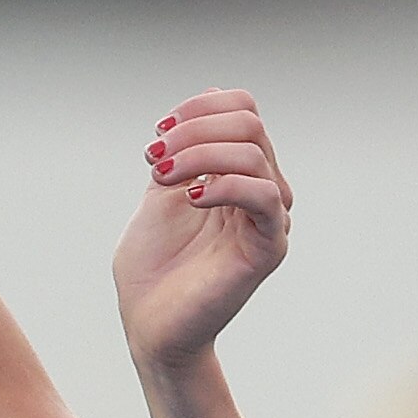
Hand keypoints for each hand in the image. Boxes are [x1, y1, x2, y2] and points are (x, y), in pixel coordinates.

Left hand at [116, 89, 291, 372]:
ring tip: (161, 176)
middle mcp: (261, 191)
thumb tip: (211, 93)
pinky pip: (266, 197)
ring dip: (199, 155)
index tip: (157, 133)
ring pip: (253, 154)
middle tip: (153, 157)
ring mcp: (268, 220)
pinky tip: (190, 198)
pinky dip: (225, 185)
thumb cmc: (153, 266)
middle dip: (194, 130)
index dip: (200, 108)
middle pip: (249, 124)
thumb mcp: (162, 188)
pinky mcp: (268, 248)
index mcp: (238, 173)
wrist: (149, 323)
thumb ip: (185, 147)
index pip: (243, 110)